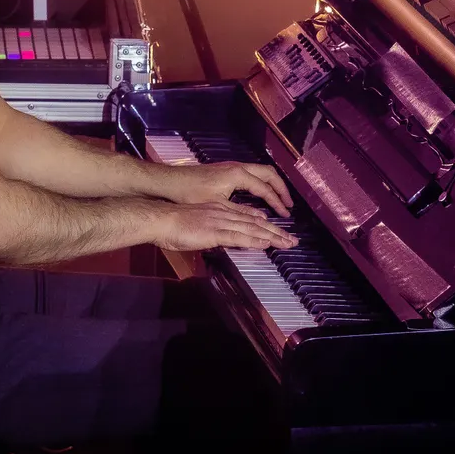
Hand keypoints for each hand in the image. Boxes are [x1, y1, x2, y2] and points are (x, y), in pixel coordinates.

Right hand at [153, 198, 298, 253]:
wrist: (161, 218)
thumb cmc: (174, 223)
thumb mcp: (198, 222)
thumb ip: (213, 227)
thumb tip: (224, 236)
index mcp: (220, 209)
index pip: (248, 216)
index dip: (265, 224)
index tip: (278, 230)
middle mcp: (224, 212)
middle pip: (255, 223)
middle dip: (276, 232)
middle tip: (292, 240)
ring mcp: (221, 221)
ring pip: (252, 229)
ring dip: (272, 237)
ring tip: (288, 243)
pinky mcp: (215, 231)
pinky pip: (238, 236)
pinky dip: (253, 240)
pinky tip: (265, 244)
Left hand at [156, 160, 292, 217]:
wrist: (171, 181)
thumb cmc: (190, 193)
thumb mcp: (216, 207)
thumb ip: (238, 214)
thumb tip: (258, 222)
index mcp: (239, 175)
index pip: (265, 188)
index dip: (278, 203)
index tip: (286, 215)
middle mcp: (238, 167)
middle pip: (269, 174)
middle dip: (281, 189)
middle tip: (289, 205)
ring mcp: (232, 167)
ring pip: (260, 172)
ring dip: (271, 185)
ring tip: (279, 200)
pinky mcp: (225, 170)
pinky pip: (252, 174)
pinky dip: (261, 184)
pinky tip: (260, 195)